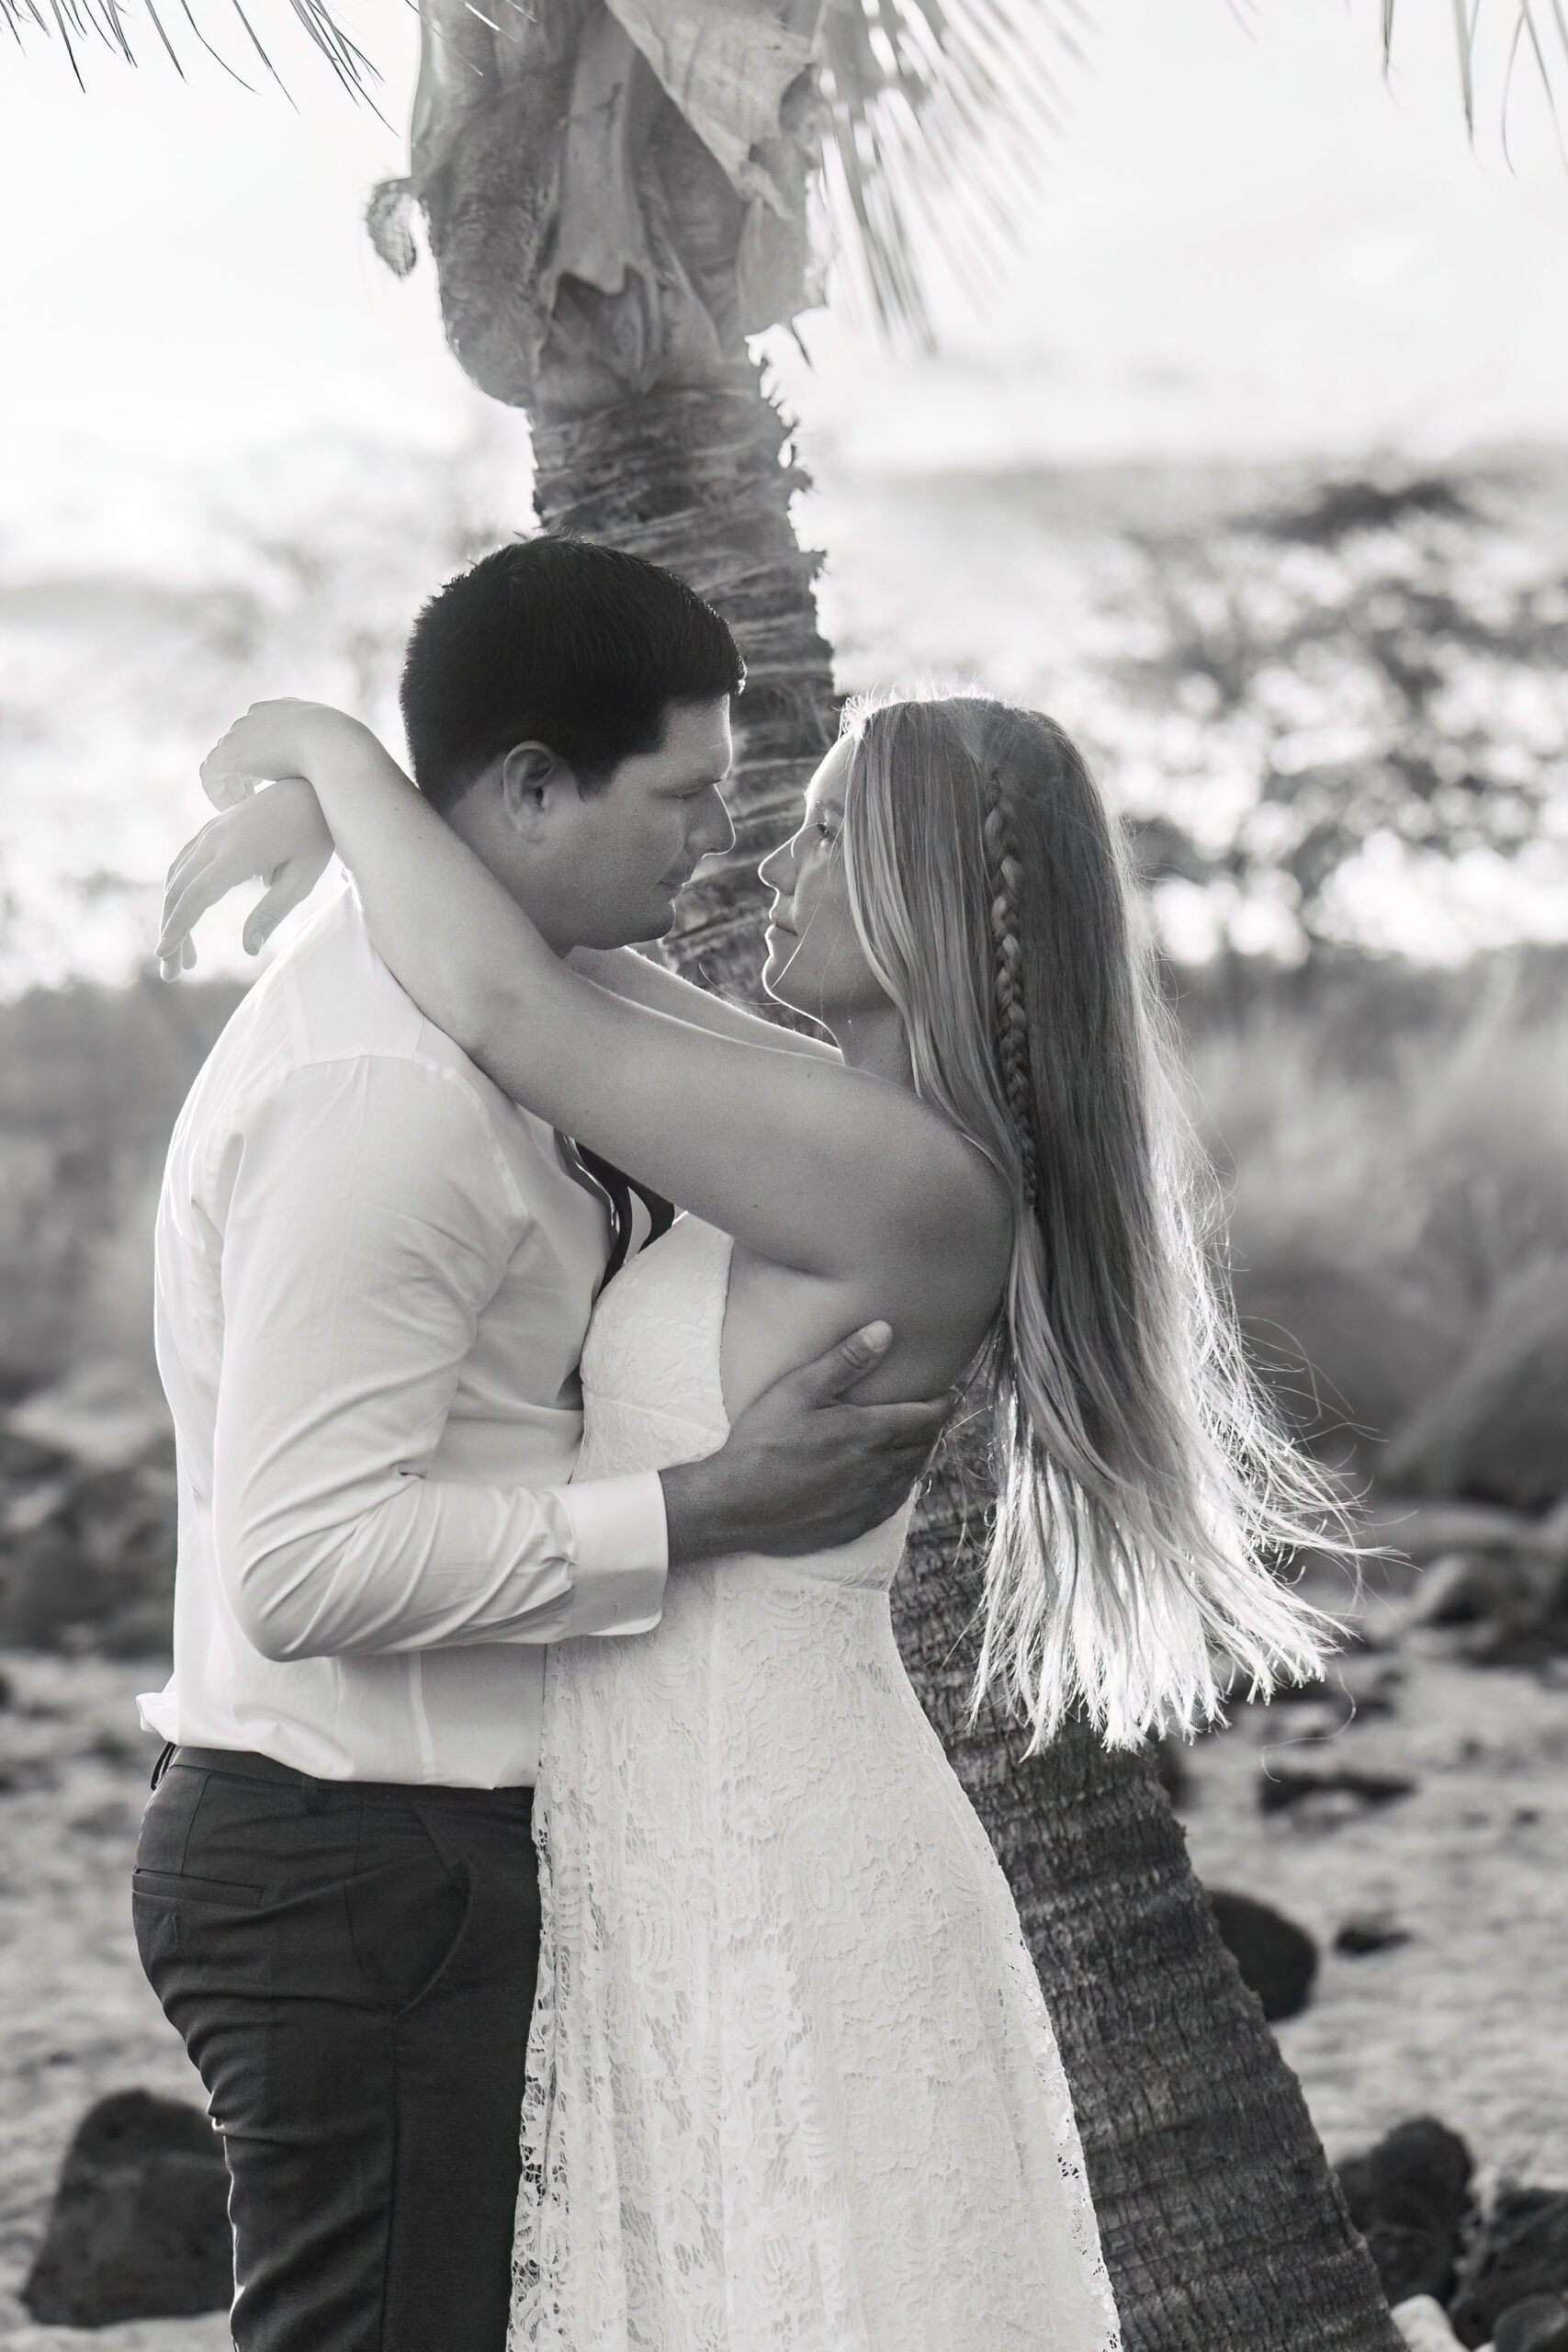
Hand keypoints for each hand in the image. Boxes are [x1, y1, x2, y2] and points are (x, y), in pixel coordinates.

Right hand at [158, 778, 333, 976]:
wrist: (311, 789)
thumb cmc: (313, 837)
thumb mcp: (302, 879)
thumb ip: (272, 912)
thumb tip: (247, 949)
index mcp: (236, 854)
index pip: (196, 897)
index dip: (177, 928)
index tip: (163, 955)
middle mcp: (214, 841)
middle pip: (179, 892)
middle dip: (171, 933)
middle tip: (172, 973)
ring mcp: (210, 832)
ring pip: (176, 878)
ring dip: (173, 916)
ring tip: (183, 957)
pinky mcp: (212, 830)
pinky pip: (183, 863)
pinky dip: (178, 892)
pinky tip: (184, 917)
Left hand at [198, 696, 351, 811]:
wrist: (335, 746)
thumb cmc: (348, 755)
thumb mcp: (345, 753)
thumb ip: (338, 759)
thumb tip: (353, 773)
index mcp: (289, 711)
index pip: (264, 729)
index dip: (264, 756)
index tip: (271, 781)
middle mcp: (262, 716)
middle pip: (240, 742)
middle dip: (244, 771)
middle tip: (251, 797)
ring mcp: (244, 732)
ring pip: (224, 759)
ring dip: (232, 785)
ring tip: (242, 807)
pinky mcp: (232, 753)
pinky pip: (212, 775)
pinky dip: (220, 794)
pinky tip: (234, 810)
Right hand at [660, 1322, 954, 1563]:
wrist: (735, 1505)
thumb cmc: (762, 1442)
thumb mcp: (799, 1390)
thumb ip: (845, 1361)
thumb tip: (885, 1331)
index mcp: (869, 1433)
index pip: (927, 1418)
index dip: (944, 1404)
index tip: (952, 1393)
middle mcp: (878, 1470)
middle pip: (923, 1447)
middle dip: (932, 1428)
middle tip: (933, 1413)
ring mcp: (869, 1503)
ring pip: (910, 1476)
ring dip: (917, 1456)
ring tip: (914, 1441)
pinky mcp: (855, 1526)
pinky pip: (892, 1504)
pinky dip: (899, 1485)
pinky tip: (889, 1478)